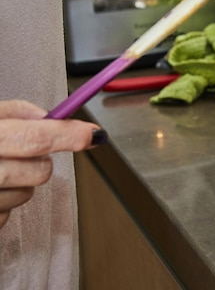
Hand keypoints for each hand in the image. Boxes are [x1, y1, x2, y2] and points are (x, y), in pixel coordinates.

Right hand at [0, 100, 103, 228]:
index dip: (69, 135)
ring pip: (27, 193)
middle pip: (41, 171)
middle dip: (43, 163)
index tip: (93, 134)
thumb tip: (51, 116)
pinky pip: (7, 214)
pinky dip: (3, 202)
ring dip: (19, 183)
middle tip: (26, 155)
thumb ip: (15, 112)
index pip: (36, 137)